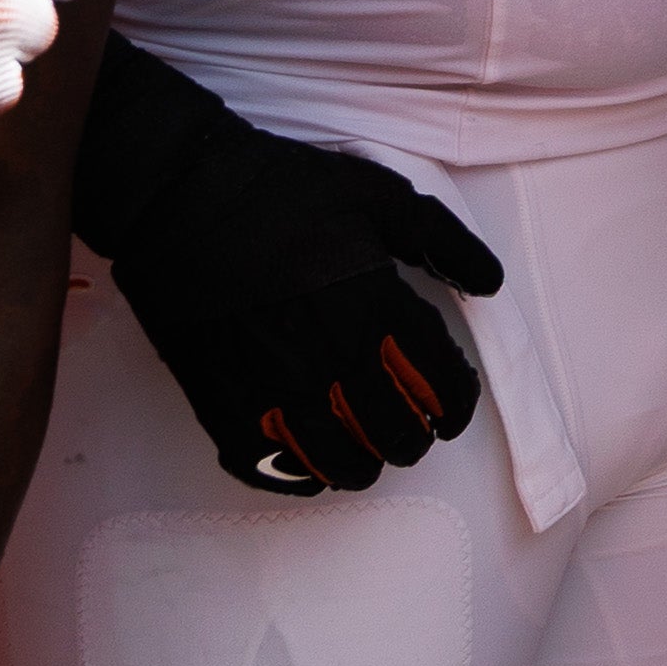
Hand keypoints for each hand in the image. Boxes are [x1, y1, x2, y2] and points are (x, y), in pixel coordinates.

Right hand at [73, 40, 505, 494]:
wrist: (177, 197)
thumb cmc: (281, 189)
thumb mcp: (380, 195)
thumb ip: (443, 241)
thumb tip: (489, 282)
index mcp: (376, 309)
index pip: (441, 384)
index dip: (457, 402)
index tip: (452, 404)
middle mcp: (330, 359)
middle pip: (397, 436)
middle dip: (416, 436)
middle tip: (412, 426)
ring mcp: (274, 389)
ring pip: (340, 465)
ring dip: (365, 463)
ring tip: (366, 448)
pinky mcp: (222, 404)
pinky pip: (271, 470)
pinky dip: (300, 476)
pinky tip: (311, 461)